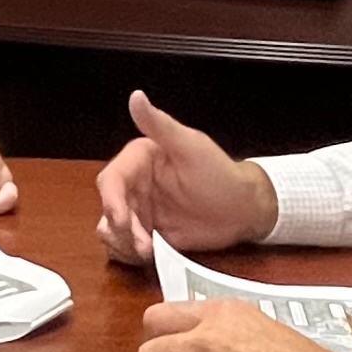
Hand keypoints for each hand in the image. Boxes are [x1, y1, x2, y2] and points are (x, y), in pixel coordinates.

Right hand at [96, 91, 280, 267]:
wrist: (243, 210)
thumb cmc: (220, 174)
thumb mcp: (190, 147)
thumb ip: (160, 124)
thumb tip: (136, 96)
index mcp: (140, 160)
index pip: (111, 180)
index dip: (112, 201)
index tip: (123, 221)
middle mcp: (134, 185)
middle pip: (108, 209)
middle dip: (121, 229)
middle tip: (143, 245)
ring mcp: (140, 210)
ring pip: (111, 230)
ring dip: (123, 244)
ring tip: (149, 251)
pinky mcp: (148, 233)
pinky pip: (125, 246)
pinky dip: (129, 254)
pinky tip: (150, 255)